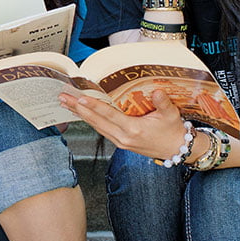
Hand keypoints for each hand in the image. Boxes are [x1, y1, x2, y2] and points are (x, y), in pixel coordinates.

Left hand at [58, 88, 187, 160]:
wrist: (176, 149)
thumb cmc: (173, 131)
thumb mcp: (171, 115)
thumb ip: (163, 103)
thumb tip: (157, 91)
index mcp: (133, 129)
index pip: (109, 115)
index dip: (93, 106)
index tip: (80, 98)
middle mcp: (123, 137)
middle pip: (96, 121)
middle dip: (78, 109)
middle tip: (63, 98)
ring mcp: (120, 141)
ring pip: (96, 126)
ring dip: (80, 115)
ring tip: (66, 104)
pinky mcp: (120, 143)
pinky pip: (101, 130)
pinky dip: (90, 121)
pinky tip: (82, 114)